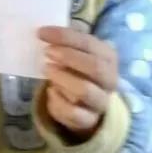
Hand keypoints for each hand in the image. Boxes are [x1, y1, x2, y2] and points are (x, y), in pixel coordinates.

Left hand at [41, 26, 118, 141]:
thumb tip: (44, 33)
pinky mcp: (89, 119)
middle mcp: (110, 79)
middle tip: (47, 52)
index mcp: (108, 56)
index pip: (89, 43)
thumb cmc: (79, 70)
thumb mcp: (77, 53)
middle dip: (68, 57)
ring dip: (63, 78)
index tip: (41, 33)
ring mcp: (101, 101)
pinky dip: (58, 100)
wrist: (87, 104)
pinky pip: (73, 112)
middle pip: (94, 66)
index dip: (64, 37)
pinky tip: (51, 91)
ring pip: (85, 90)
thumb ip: (66, 44)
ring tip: (47, 70)